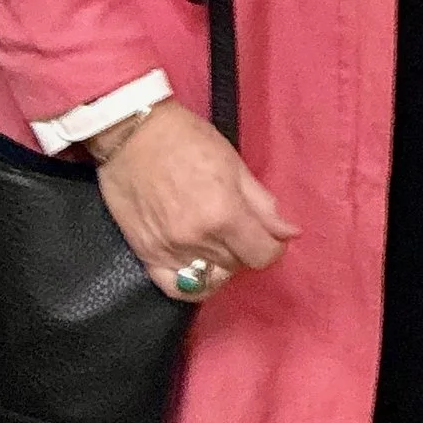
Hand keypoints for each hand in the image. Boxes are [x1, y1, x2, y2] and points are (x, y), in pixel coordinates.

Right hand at [92, 100, 297, 301]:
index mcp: (224, 213)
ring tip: (218, 243)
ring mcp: (169, 250)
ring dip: (221, 264)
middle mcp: (197, 239)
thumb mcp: (234, 163)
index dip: (273, 247)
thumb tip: (290, 233)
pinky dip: (192, 283)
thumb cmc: (187, 139)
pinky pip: (175, 288)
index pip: (262, 255)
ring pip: (211, 277)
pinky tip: (198, 266)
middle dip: (246, 249)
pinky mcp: (145, 254)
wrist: (132, 134)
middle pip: (237, 265)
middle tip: (240, 229)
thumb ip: (263, 204)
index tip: (270, 236)